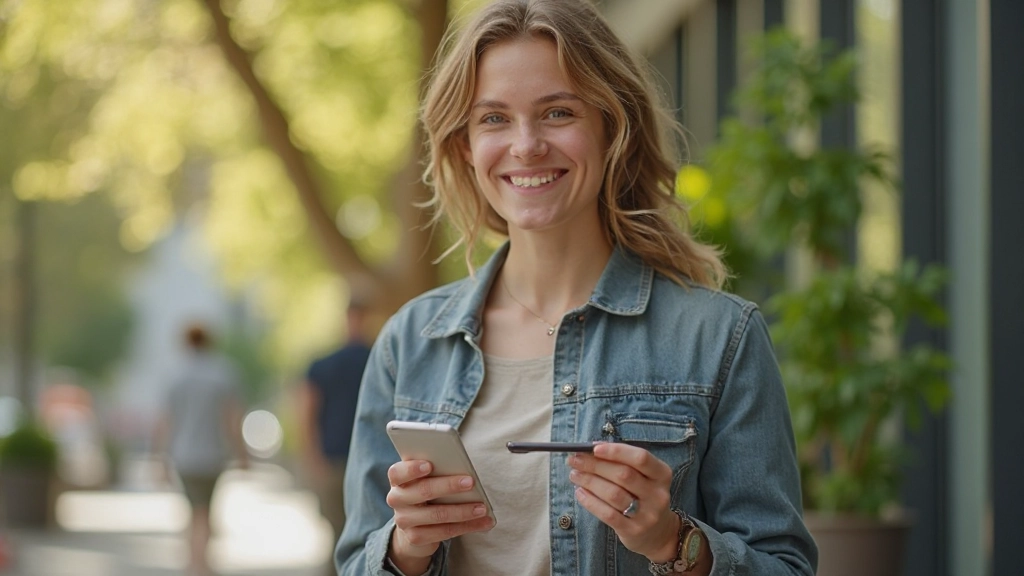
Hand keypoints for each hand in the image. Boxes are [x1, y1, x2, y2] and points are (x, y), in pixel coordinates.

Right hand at [385, 460, 494, 574]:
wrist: (414, 526)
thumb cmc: (426, 493)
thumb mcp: (427, 479)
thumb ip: (437, 471)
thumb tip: (464, 469)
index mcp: (398, 479)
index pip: (397, 472)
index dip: (412, 469)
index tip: (429, 465)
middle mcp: (397, 499)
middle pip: (423, 491)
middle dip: (449, 486)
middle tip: (470, 482)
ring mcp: (404, 520)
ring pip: (437, 514)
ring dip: (464, 511)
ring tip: (482, 508)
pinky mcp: (416, 537)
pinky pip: (445, 531)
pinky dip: (467, 526)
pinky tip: (483, 522)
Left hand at [567, 443, 680, 562]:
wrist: (657, 533)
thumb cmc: (642, 495)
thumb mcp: (642, 476)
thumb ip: (622, 461)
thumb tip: (593, 447)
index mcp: (662, 474)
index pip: (640, 458)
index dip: (616, 451)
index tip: (593, 448)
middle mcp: (658, 494)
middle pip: (623, 475)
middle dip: (595, 465)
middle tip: (575, 460)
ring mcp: (647, 514)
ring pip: (613, 494)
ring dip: (589, 482)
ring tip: (574, 475)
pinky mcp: (633, 530)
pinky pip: (607, 514)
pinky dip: (590, 501)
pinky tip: (580, 493)